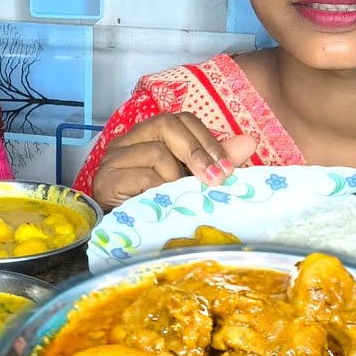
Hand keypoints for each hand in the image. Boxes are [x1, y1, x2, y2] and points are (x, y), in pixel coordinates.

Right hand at [91, 112, 256, 208]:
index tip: (226, 169)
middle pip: (166, 125)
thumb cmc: (153, 205)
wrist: (120, 236)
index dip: (207, 140)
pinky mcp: (105, 180)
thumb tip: (249, 142)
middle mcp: (128, 140)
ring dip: (176, 179)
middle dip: (196, 151)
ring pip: (156, 153)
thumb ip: (215, 160)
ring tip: (178, 198)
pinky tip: (161, 204)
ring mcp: (113, 159)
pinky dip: (159, 191)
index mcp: (148, 135)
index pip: (181, 120)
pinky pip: (141, 177)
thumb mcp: (188, 180)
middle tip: (214, 180)